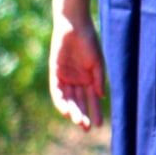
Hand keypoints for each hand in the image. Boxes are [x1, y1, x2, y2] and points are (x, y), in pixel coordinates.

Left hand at [49, 15, 105, 131]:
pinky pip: (57, 91)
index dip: (96, 112)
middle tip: (86, 128)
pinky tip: (66, 111)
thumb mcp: (97, 63)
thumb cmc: (89, 41)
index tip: (99, 125)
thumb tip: (100, 97)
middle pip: (79, 102)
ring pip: (69, 99)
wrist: (74, 26)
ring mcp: (65, 78)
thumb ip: (98, 80)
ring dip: (73, 111)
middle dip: (83, 115)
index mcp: (89, 79)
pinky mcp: (55, 73)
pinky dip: (61, 101)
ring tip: (78, 121)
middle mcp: (77, 81)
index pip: (92, 100)